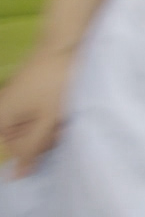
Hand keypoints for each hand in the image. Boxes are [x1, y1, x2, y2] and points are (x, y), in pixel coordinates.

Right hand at [0, 48, 72, 175]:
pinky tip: (66, 102)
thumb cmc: (56, 81)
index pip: (17, 150)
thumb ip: (32, 148)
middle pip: (24, 137)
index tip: (55, 134)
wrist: (66, 40)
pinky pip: (39, 109)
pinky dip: (53, 109)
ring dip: (52, 122)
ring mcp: (17, 96)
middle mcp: (4, 108)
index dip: (38, 147)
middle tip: (64, 121)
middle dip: (46, 134)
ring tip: (67, 109)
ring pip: (35, 123)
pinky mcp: (30, 87)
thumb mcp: (48, 119)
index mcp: (2, 118)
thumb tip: (15, 176)